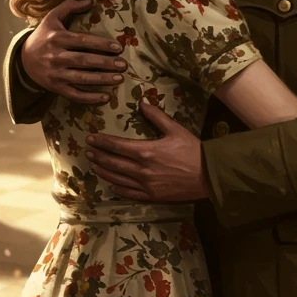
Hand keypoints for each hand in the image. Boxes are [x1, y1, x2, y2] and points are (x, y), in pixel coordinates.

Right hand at [22, 0, 126, 103]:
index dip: (101, 44)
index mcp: (57, 38)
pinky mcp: (55, 87)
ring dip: (102, 80)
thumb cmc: (43, 36)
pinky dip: (90, 98)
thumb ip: (70, 6)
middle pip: (84, 61)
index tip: (118, 47)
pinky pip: (74, 94)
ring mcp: (56, 74)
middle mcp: (56, 56)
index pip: (82, 41)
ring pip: (82, 79)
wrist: (23, 59)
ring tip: (119, 78)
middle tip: (123, 65)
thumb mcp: (52, 17)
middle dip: (106, 63)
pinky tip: (105, 97)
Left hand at [86, 101, 207, 201]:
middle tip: (87, 151)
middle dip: (98, 155)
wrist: (209, 175)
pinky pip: (129, 193)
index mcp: (146, 151)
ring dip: (104, 171)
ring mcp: (146, 185)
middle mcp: (142, 169)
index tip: (90, 138)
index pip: (117, 145)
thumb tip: (142, 101)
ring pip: (118, 178)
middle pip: (113, 162)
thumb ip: (156, 116)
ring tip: (94, 165)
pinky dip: (118, 188)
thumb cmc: (193, 150)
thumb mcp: (175, 129)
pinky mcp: (152, 196)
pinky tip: (111, 185)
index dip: (102, 141)